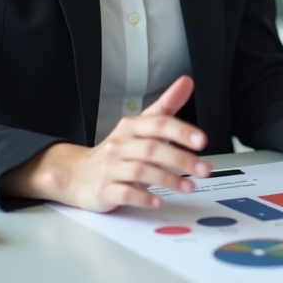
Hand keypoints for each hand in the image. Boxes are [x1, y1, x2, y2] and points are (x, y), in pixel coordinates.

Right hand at [1, 75, 212, 211]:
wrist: (78, 174)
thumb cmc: (118, 150)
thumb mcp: (142, 126)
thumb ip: (166, 106)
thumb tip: (186, 82)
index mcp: (131, 127)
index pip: (158, 124)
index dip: (181, 132)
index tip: (202, 141)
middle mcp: (120, 145)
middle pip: (152, 149)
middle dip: (182, 159)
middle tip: (204, 169)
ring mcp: (110, 168)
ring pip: (140, 171)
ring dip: (168, 179)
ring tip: (189, 186)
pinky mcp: (103, 189)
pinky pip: (124, 193)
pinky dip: (142, 197)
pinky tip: (158, 200)